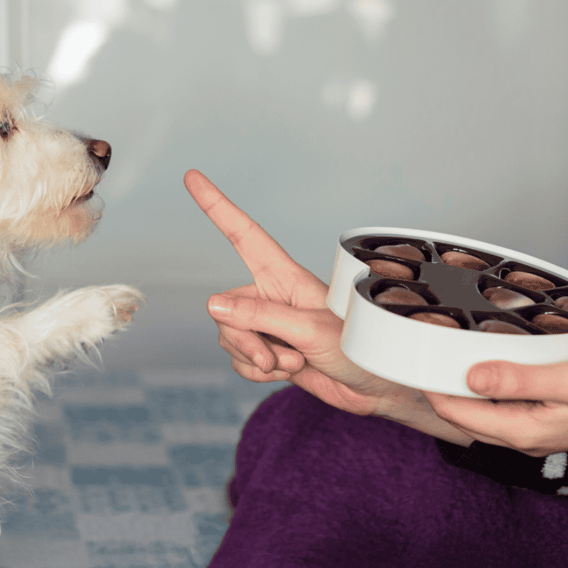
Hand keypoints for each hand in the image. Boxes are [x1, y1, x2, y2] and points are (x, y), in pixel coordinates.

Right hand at [184, 169, 473, 445]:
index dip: (217, 206)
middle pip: (225, 309)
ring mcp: (269, 326)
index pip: (244, 235)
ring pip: (229, 337)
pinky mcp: (268, 352)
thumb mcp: (309, 330)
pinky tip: (284, 373)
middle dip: (243, 339)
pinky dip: (255, 373)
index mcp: (285, 277)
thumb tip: (212, 304)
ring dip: (254, 358)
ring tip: (292, 363)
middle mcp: (272, 297)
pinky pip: (238, 360)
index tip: (192, 177)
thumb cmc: (358, 349)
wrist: (374, 389)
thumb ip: (259, 317)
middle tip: (274, 357)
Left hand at [422, 349, 567, 455]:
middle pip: (463, 416)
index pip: (458, 413)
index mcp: (525, 432)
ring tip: (439, 359)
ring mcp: (533, 431)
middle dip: (438, 390)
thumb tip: (471, 377)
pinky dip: (483, 389)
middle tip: (418, 356)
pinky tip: (481, 368)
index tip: (411, 361)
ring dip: (458, 390)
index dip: (431, 388)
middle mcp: (524, 438)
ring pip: (480, 412)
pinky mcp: (544, 420)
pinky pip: (500, 407)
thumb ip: (521, 380)